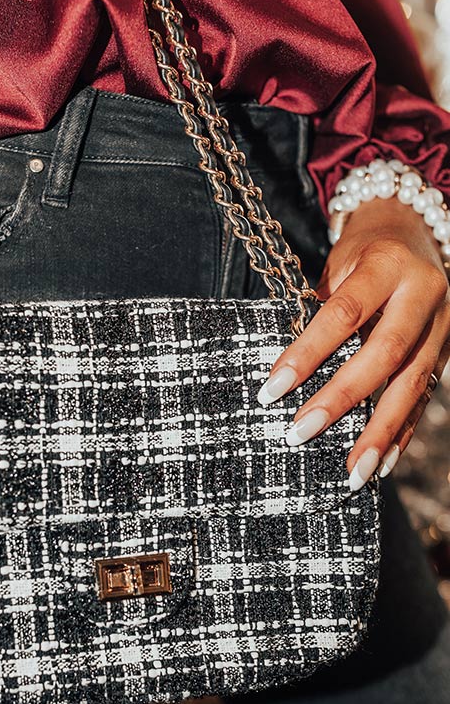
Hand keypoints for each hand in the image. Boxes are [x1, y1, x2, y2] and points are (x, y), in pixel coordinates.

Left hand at [257, 197, 449, 489]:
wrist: (417, 232)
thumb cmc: (363, 252)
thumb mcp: (339, 265)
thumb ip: (321, 309)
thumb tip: (286, 368)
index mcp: (386, 265)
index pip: (342, 314)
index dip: (306, 353)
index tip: (271, 389)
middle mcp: (423, 294)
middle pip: (383, 354)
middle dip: (341, 398)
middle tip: (300, 432)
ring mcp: (443, 325)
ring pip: (412, 384)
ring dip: (379, 432)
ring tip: (352, 471)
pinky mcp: (448, 350)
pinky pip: (425, 397)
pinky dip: (402, 432)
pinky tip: (380, 463)